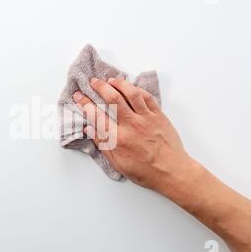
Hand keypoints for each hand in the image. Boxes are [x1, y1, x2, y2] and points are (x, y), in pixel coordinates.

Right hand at [73, 77, 198, 191]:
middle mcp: (131, 125)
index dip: (85, 103)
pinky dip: (137, 89)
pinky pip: (147, 97)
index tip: (78, 96)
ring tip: (111, 80)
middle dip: (100, 87)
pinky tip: (131, 88)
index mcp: (118, 139)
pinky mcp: (159, 116)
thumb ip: (102, 144)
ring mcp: (146, 118)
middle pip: (113, 98)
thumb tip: (89, 129)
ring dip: (119, 83)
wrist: (172, 172)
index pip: (96, 116)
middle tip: (93, 81)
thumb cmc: (145, 171)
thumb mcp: (118, 163)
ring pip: (131, 93)